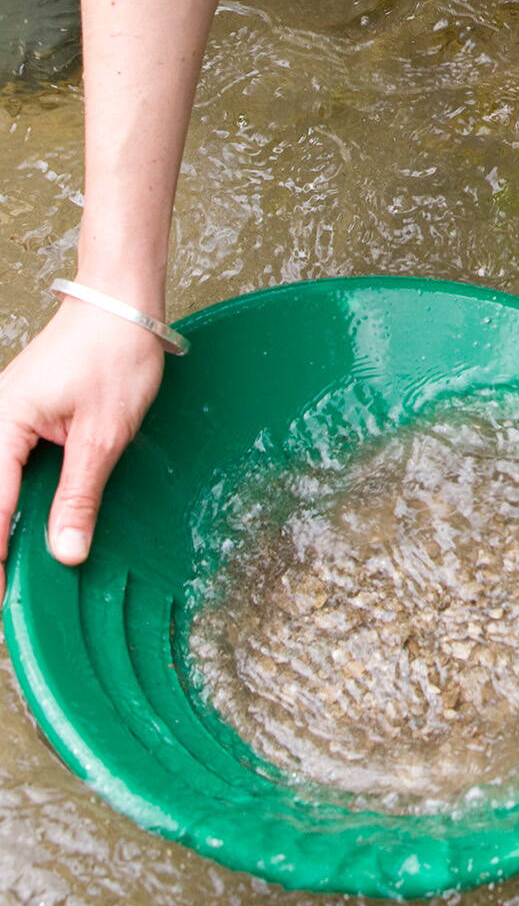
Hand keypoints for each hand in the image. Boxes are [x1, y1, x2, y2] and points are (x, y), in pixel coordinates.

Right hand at [0, 301, 164, 593]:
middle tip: (1, 598)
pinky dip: (5, 504)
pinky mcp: (11, 421)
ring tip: (6, 574)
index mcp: (0, 426)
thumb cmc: (115, 357)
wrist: (119, 307)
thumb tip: (65, 553)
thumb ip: (79, 497)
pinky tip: (16, 530)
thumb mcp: (104, 437)